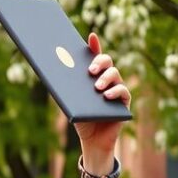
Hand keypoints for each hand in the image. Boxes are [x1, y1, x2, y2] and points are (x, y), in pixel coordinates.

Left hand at [74, 33, 131, 175]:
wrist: (91, 140)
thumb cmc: (80, 119)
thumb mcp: (70, 103)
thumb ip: (65, 90)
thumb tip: (52, 74)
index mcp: (93, 76)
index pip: (94, 57)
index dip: (93, 46)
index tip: (90, 36)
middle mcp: (107, 79)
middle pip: (107, 62)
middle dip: (99, 62)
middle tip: (90, 70)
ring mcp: (117, 89)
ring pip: (115, 74)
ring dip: (106, 78)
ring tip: (96, 86)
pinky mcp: (124, 102)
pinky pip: (123, 92)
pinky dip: (115, 92)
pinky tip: (106, 95)